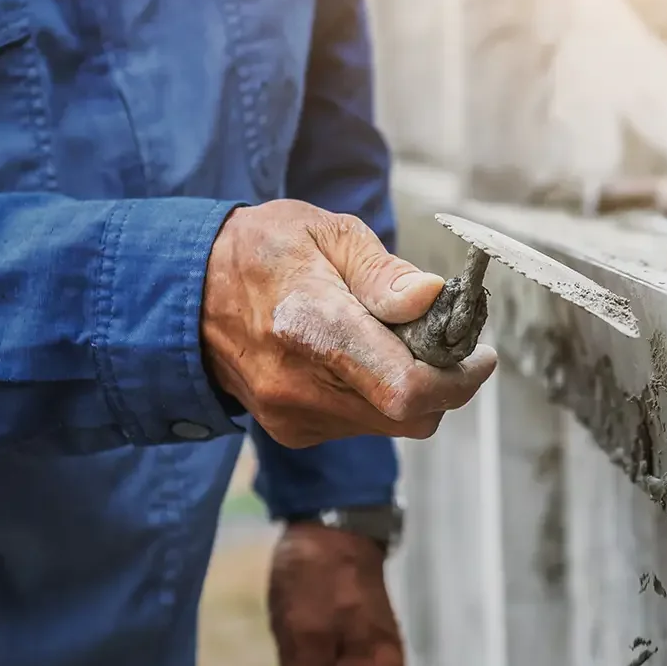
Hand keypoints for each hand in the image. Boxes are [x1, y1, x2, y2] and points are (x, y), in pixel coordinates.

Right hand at [202, 201, 496, 447]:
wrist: (185, 294)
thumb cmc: (262, 252)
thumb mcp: (326, 233)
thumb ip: (382, 273)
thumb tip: (430, 299)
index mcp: (310, 324)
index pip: (406, 386)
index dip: (459, 380)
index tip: (481, 356)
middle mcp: (300, 383)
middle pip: (410, 415)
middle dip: (443, 384)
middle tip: (447, 344)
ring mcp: (294, 415)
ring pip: (391, 425)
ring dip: (411, 390)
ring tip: (394, 341)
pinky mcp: (293, 431)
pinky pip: (362, 425)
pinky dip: (378, 396)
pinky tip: (359, 359)